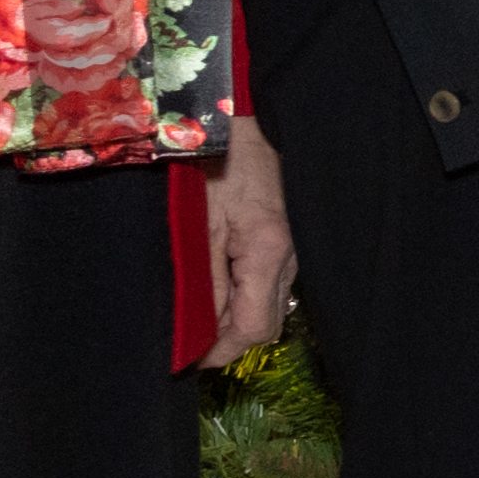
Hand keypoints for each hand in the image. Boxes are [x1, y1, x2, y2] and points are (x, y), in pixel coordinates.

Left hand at [205, 115, 297, 360]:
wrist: (240, 120)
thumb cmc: (214, 162)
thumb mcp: (199, 224)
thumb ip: (203, 280)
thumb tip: (197, 331)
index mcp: (267, 253)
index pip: (251, 330)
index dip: (217, 351)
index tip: (185, 357)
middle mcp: (289, 258)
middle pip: (265, 326)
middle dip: (228, 340)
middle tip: (188, 338)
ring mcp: (292, 249)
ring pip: (268, 306)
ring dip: (235, 318)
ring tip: (198, 311)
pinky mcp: (286, 239)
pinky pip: (269, 285)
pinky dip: (244, 296)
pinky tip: (219, 285)